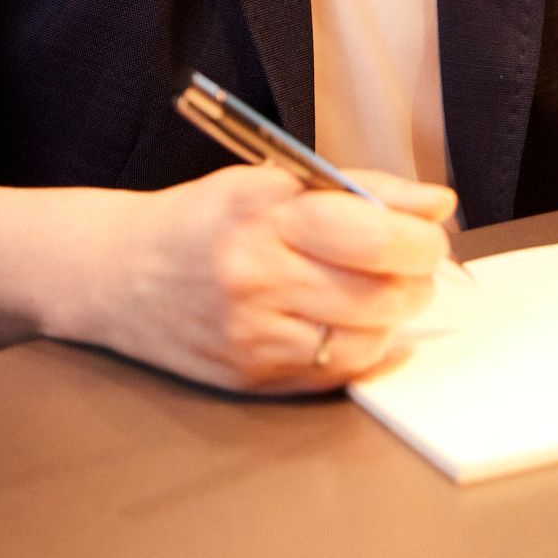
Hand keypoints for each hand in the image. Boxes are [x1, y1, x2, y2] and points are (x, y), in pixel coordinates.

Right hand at [68, 162, 456, 394]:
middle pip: (378, 292)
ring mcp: (253, 332)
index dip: (419, 238)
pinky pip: (337, 373)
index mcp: (263, 209)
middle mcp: (256, 273)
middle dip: (417, 279)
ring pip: (365, 338)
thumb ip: (360, 188)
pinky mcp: (252, 377)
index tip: (432, 233)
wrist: (119, 274)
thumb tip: (438, 203)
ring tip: (386, 292)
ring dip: (394, 317)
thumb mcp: (272, 180)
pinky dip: (361, 349)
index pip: (370, 232)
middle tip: (418, 265)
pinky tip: (354, 324)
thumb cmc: (204, 219)